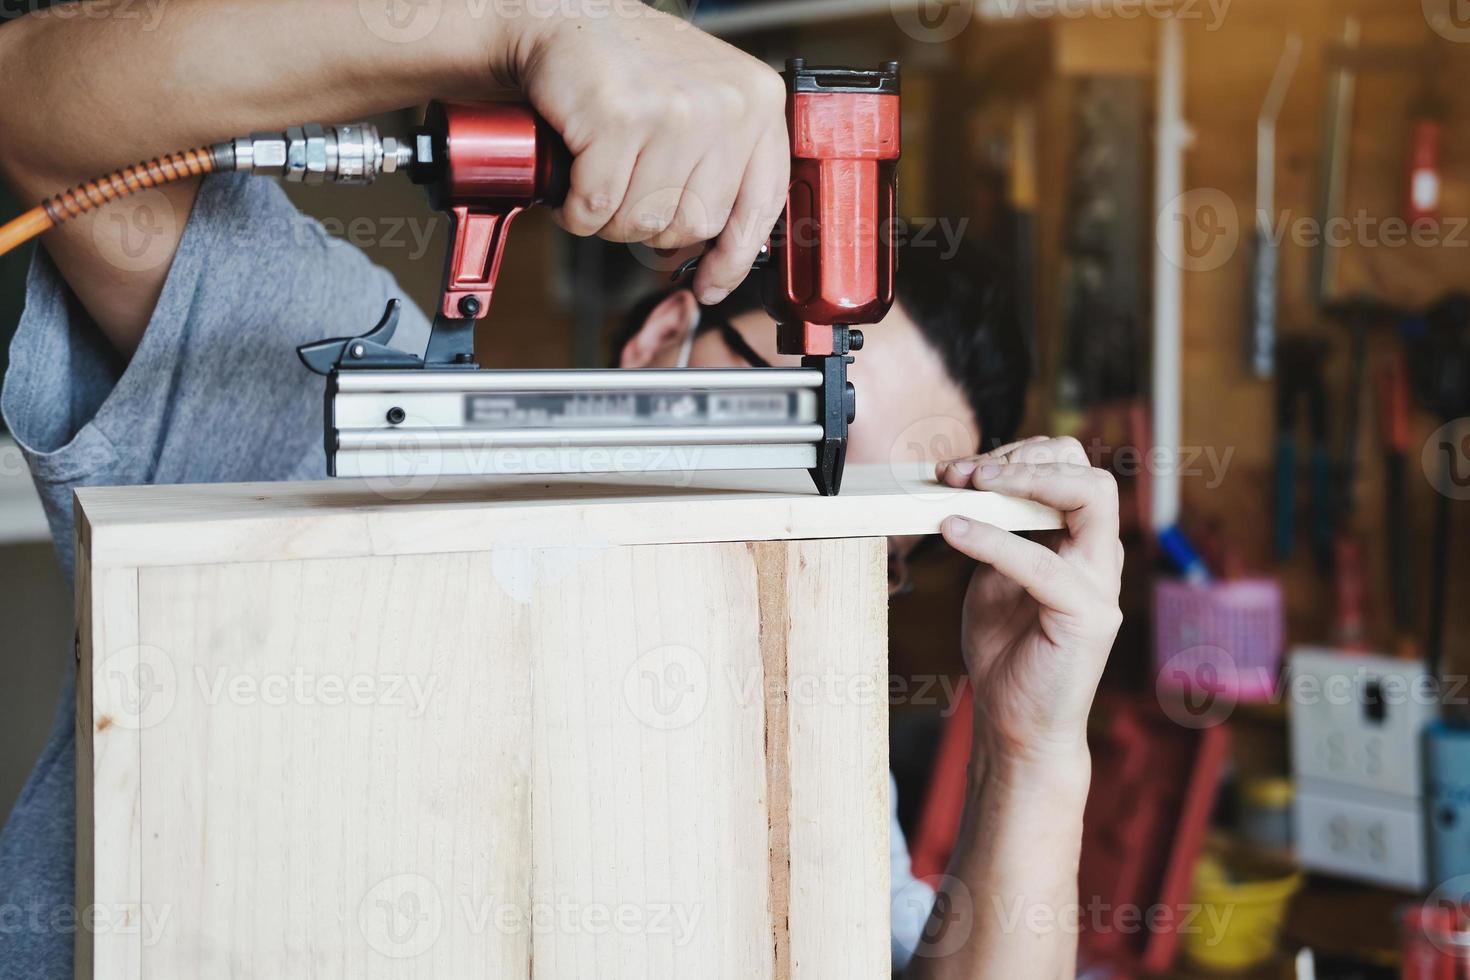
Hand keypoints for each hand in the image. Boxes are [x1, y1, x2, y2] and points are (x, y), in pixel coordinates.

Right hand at [507, 1, 788, 303]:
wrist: (567, 20)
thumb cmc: (632, 71)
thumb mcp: (704, 107)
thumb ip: (725, 168)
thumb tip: (721, 261)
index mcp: (757, 102)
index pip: (760, 205)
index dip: (733, 258)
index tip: (712, 284)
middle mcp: (726, 105)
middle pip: (695, 224)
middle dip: (651, 226)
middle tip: (628, 195)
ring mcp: (675, 111)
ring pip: (644, 222)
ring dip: (610, 218)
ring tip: (600, 178)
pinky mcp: (620, 118)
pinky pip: (597, 206)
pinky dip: (576, 209)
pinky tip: (573, 179)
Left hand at [936, 436, 1122, 780]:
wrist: (1014, 722)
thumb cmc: (1005, 649)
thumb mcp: (993, 573)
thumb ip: (994, 529)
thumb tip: (962, 481)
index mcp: (1079, 541)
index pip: (1068, 468)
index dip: (1015, 455)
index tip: (958, 467)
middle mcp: (1099, 556)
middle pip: (1088, 470)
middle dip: (1023, 458)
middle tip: (962, 472)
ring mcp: (1101, 585)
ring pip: (1091, 497)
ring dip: (1023, 481)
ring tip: (966, 485)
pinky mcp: (1088, 617)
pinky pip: (1043, 563)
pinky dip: (993, 540)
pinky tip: (953, 531)